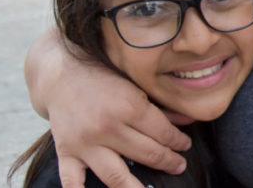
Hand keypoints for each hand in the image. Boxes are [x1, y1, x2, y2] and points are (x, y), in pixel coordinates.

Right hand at [28, 30, 191, 186]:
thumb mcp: (136, 86)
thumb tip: (190, 121)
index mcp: (129, 107)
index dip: (178, 142)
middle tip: (179, 165)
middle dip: (168, 161)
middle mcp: (107, 128)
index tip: (185, 146)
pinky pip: (72, 181)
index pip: (163, 133)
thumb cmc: (104, 79)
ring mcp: (85, 143)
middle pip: (147, 154)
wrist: (62, 76)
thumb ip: (162, 108)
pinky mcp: (66, 152)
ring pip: (116, 175)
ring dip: (138, 187)